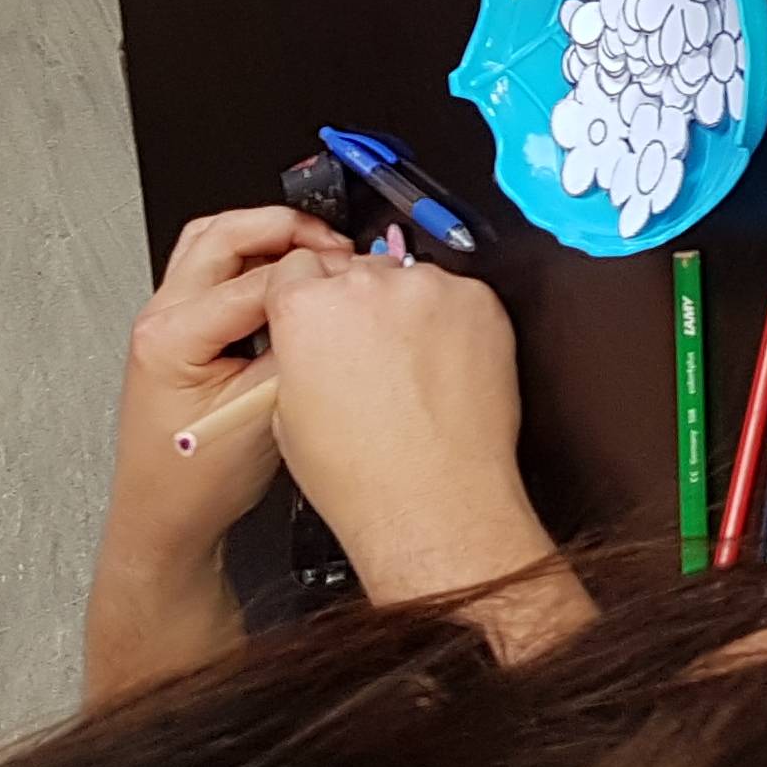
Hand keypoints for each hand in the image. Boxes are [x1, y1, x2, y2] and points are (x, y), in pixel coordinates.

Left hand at [101, 206, 352, 570]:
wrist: (165, 522)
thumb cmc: (195, 484)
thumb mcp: (260, 413)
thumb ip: (295, 351)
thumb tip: (332, 307)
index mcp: (171, 334)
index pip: (256, 278)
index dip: (311, 273)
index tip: (351, 277)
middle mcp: (159, 317)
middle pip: (223, 234)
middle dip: (285, 228)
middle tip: (333, 243)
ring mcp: (164, 321)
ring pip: (213, 243)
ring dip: (265, 237)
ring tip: (313, 251)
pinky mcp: (178, 330)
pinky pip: (213, 271)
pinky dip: (252, 261)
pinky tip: (286, 282)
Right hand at [262, 254, 556, 604]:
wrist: (434, 501)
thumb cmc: (361, 474)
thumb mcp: (288, 412)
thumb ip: (298, 352)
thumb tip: (312, 337)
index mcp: (306, 307)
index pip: (298, 265)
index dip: (309, 294)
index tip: (325, 316)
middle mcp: (366, 285)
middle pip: (358, 269)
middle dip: (361, 303)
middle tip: (374, 354)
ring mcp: (427, 288)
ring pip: (410, 281)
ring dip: (410, 311)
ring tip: (415, 372)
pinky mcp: (478, 300)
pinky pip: (459, 297)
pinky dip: (454, 323)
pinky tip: (447, 370)